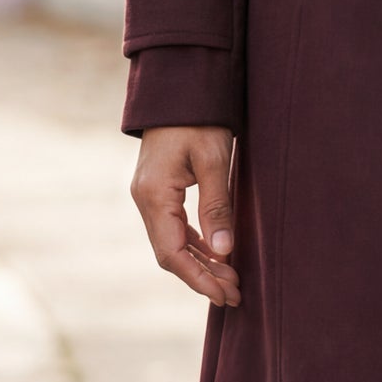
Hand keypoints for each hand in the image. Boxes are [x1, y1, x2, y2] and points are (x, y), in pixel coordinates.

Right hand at [130, 125, 240, 306]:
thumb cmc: (199, 118)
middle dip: (203, 277)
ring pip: (173, 242)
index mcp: (154, 195)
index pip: (172, 253)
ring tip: (232, 280)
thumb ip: (218, 206)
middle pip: (171, 253)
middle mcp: (145, 200)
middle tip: (236, 294)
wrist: (180, 86)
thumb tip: (225, 252)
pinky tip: (217, 255)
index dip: (198, 279)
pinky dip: (196, 244)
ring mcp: (149, 195)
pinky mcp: (158, 190)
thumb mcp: (214, 159)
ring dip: (201, 263)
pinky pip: (175, 227)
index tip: (225, 295)